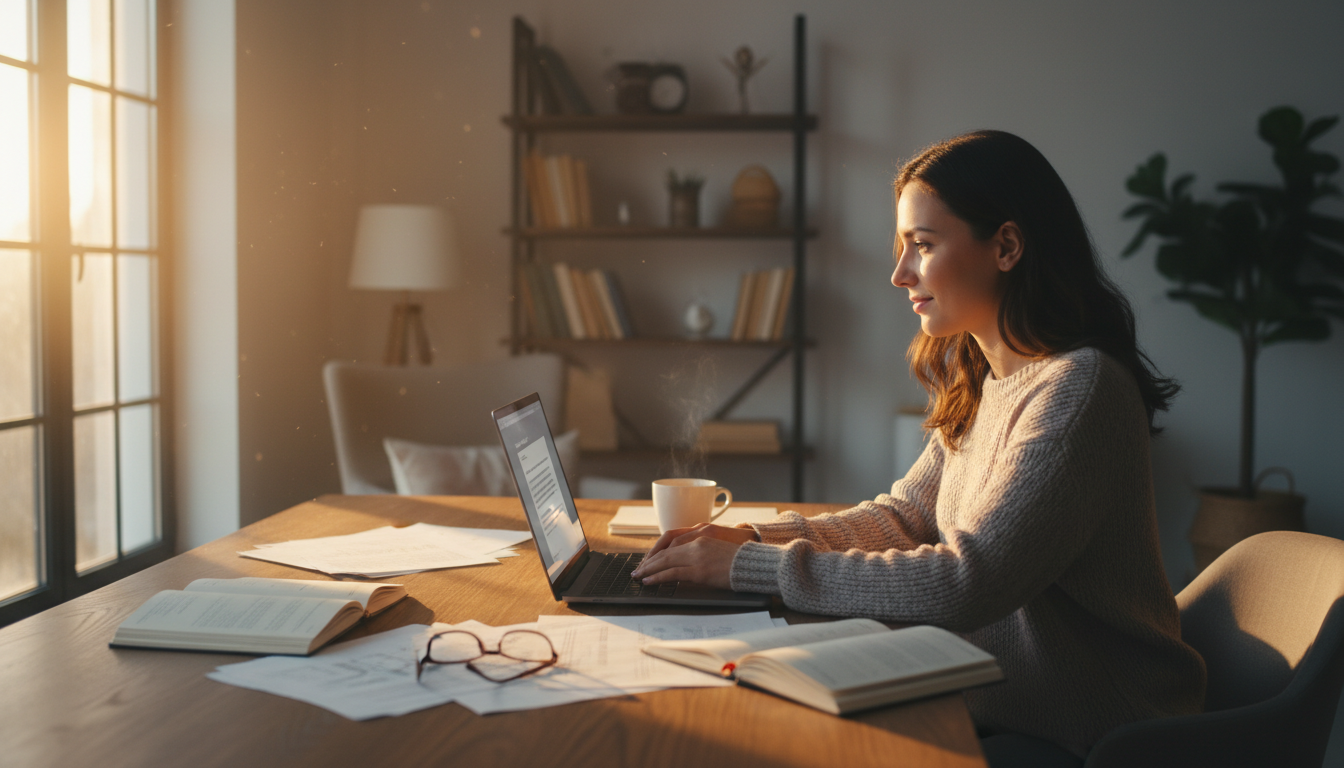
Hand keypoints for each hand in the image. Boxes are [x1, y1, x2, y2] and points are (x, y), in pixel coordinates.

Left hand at [631, 524, 759, 589]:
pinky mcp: (699, 571)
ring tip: (639, 576)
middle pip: (666, 549)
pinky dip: (658, 577)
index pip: (672, 540)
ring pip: (666, 560)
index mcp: (702, 533)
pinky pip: (672, 573)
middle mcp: (697, 542)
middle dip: (650, 560)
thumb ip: (701, 551)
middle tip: (638, 569)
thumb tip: (687, 563)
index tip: (649, 558)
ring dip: (650, 569)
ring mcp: (697, 556)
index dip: (658, 550)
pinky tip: (649, 581)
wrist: (755, 563)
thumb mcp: (718, 548)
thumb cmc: (740, 558)